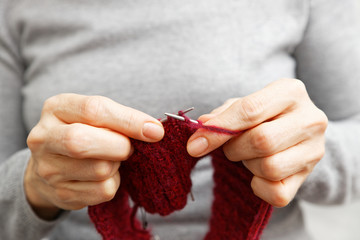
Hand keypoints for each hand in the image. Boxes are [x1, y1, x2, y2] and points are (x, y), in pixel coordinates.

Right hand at [25, 94, 163, 219]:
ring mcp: (48, 169)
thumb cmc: (84, 132)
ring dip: (116, 165)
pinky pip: (103, 191)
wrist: (53, 165)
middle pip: (83, 143)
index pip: (94, 110)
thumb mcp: (96, 116)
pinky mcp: (60, 193)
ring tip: (110, 159)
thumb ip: (122, 118)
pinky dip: (114, 183)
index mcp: (56, 108)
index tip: (155, 131)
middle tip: (128, 148)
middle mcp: (44, 138)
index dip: (128, 121)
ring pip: (100, 170)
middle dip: (119, 146)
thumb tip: (154, 131)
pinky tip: (104, 176)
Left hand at [187, 79, 327, 206]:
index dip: (219, 130)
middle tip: (230, 147)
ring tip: (249, 156)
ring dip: (248, 165)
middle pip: (262, 141)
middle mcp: (310, 119)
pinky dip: (259, 187)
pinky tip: (258, 173)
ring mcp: (314, 150)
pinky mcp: (310, 177)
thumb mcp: (243, 105)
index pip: (250, 110)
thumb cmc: (264, 115)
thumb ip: (222, 114)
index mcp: (291, 91)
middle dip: (234, 148)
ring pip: (270, 168)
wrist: (296, 132)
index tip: (194, 145)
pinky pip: (277, 193)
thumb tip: (203, 126)